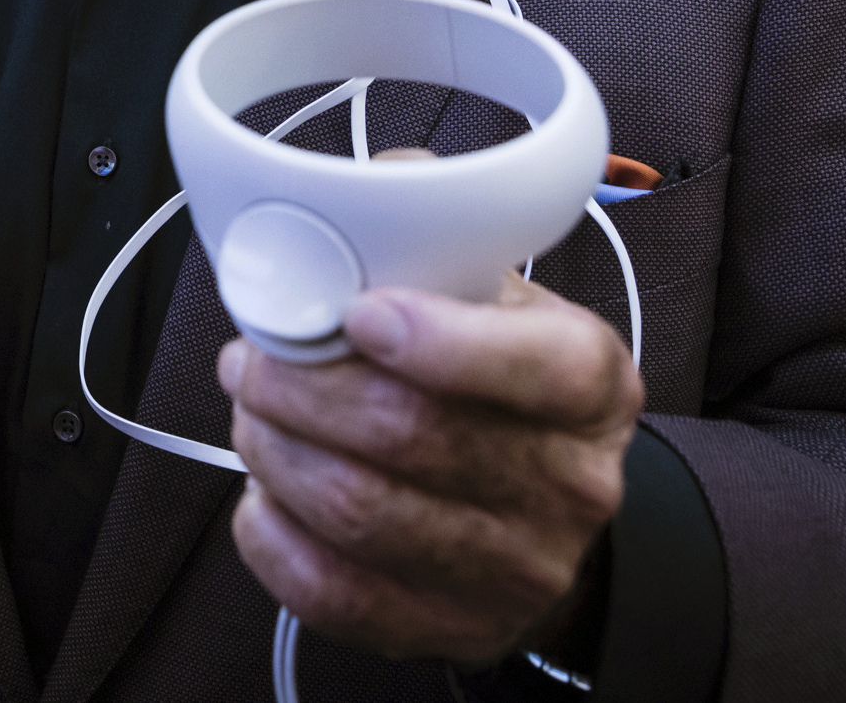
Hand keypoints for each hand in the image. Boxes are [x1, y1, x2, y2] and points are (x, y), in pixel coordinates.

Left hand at [220, 274, 639, 664]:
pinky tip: (265, 492)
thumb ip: (436, 257)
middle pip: (411, 434)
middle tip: (255, 358)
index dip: (434, 338)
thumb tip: (349, 217)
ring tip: (254, 415)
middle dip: (302, 387)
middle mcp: (569, 485)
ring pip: (359, 509)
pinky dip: (273, 534)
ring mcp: (516, 571)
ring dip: (275, 451)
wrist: (540, 507)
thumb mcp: (499, 304)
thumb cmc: (499, 388)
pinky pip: (333, 591)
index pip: (532, 364)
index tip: (356, 314)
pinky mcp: (453, 629)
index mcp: (591, 386)